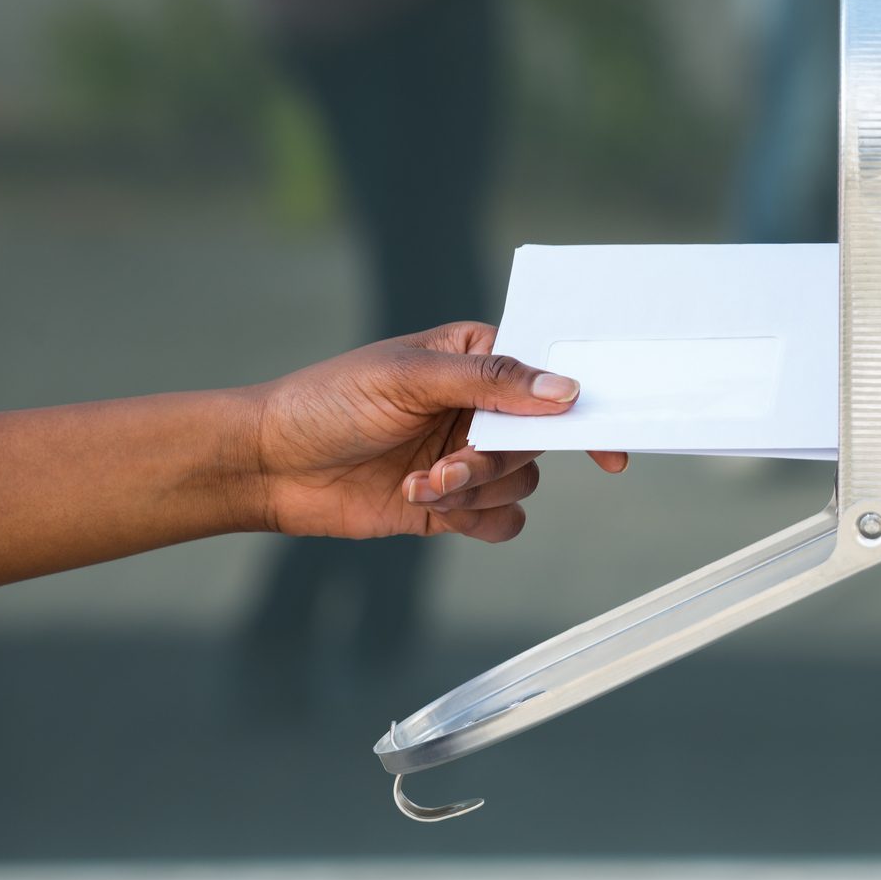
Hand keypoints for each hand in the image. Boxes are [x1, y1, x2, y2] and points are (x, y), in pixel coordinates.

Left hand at [251, 322, 627, 543]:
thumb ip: (491, 382)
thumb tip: (565, 391)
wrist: (272, 466)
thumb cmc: (329, 402)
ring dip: (474, 492)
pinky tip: (425, 505)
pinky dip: (475, 521)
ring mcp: (468, 456)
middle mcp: (479, 407)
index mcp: (476, 359)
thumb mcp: (409, 377)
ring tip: (418, 485)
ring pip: (522, 482)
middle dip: (494, 460)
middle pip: (538, 439)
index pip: (548, 377)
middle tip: (448, 466)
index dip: (581, 408)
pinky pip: (503, 521)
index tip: (607, 446)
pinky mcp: (452, 503)